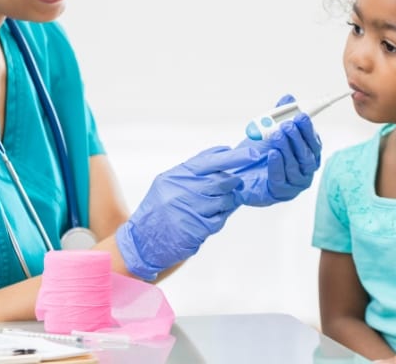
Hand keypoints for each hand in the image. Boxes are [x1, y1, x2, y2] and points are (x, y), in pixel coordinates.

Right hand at [116, 145, 258, 279]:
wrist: (143, 241)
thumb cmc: (158, 209)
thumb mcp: (170, 182)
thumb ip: (195, 170)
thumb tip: (225, 153)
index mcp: (178, 175)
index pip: (211, 160)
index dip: (235, 156)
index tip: (253, 153)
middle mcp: (183, 190)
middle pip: (222, 181)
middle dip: (233, 182)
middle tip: (236, 182)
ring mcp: (190, 210)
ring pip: (224, 201)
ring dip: (226, 202)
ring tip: (213, 205)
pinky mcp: (197, 229)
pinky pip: (220, 219)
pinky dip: (219, 218)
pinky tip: (207, 219)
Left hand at [233, 94, 321, 206]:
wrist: (238, 172)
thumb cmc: (258, 152)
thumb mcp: (268, 130)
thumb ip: (279, 115)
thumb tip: (288, 97)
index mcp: (307, 154)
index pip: (314, 142)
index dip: (308, 129)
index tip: (302, 117)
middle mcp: (304, 170)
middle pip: (307, 155)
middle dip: (298, 138)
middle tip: (287, 125)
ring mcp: (294, 183)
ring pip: (296, 167)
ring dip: (287, 149)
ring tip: (277, 136)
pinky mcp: (280, 193)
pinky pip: (281, 179)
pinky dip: (277, 165)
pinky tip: (273, 153)